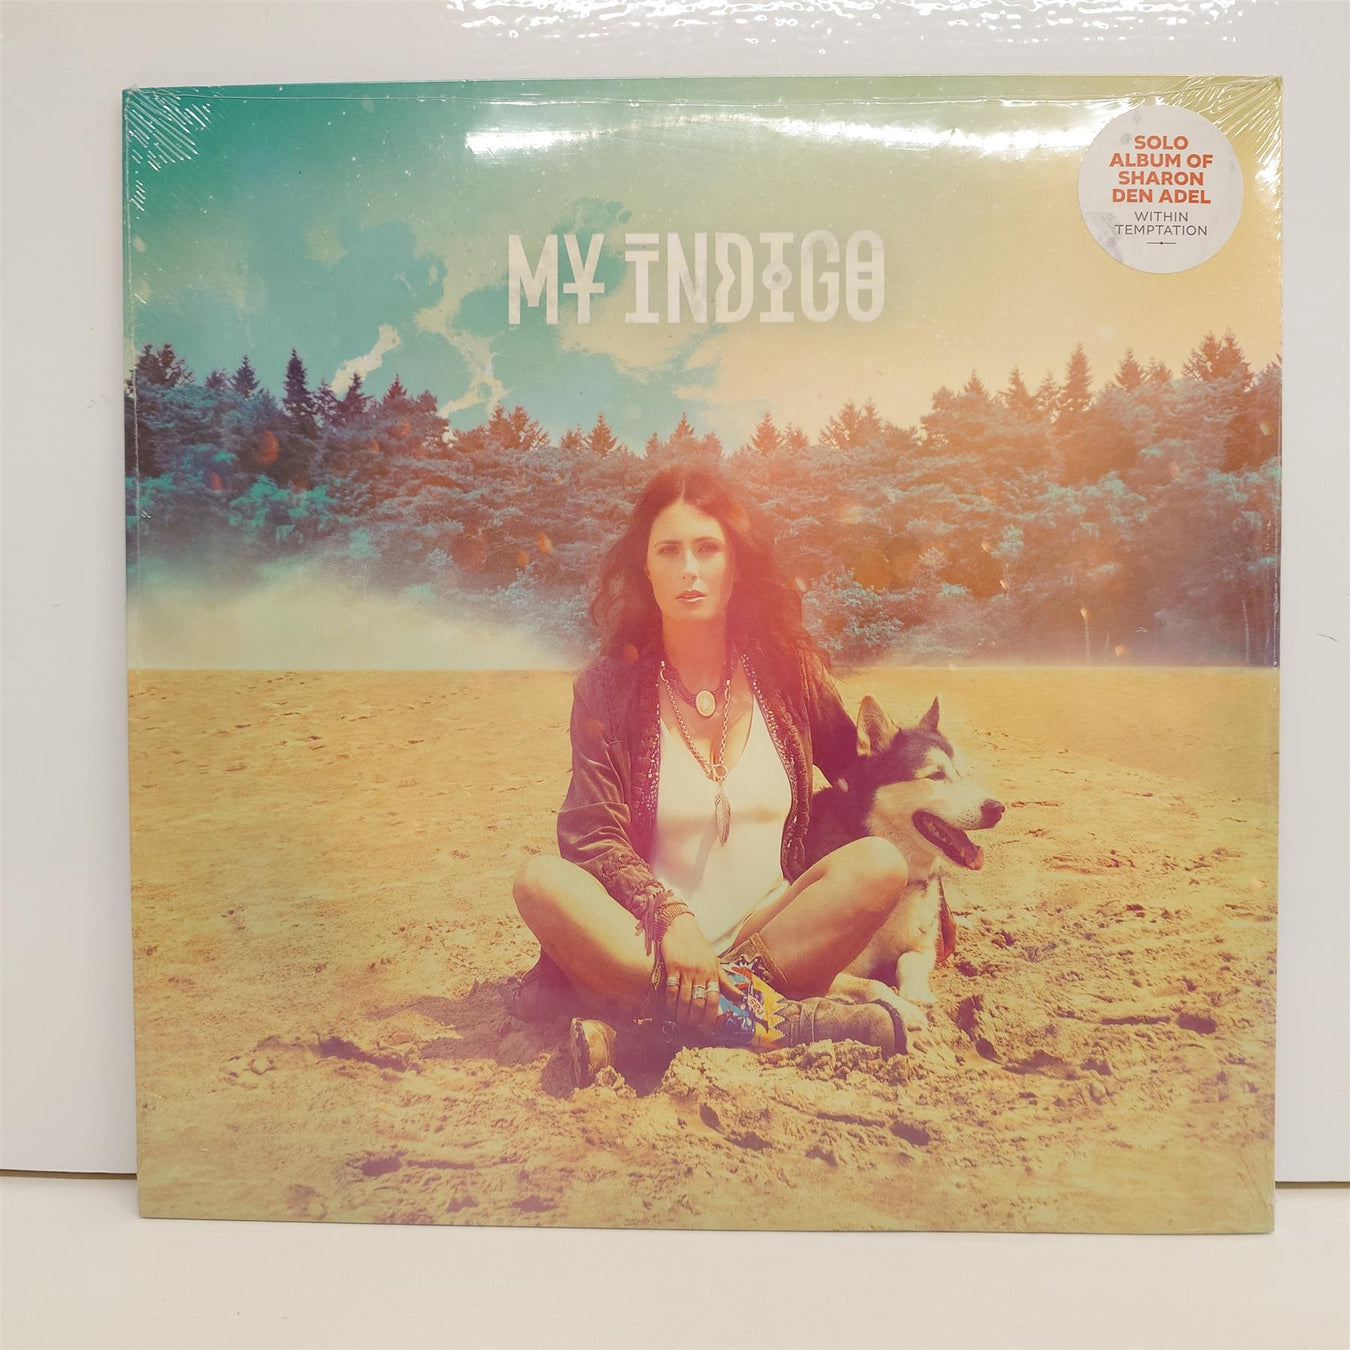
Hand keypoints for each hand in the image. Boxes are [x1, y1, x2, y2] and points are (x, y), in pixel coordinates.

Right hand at [659, 913, 742, 1029]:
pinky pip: (672, 989)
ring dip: (682, 1013)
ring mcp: (687, 969)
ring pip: (685, 998)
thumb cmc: (699, 946)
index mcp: (713, 972)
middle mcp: (701, 972)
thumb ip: (725, 982)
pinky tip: (671, 1009)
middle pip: (699, 1002)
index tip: (707, 1026)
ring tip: (681, 1021)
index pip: (715, 999)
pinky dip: (671, 1002)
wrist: (681, 927)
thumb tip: (740, 998)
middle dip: (695, 1018)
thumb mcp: (715, 962)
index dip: (711, 1016)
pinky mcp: (673, 966)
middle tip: (691, 1026)